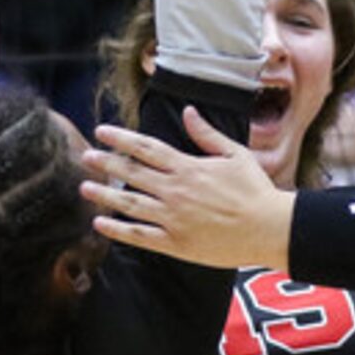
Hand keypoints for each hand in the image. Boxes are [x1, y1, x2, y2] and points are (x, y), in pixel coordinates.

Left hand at [82, 108, 296, 270]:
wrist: (270, 229)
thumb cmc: (256, 191)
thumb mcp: (235, 154)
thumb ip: (207, 134)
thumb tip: (189, 111)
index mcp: (188, 168)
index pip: (146, 148)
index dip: (122, 138)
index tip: (102, 131)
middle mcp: (175, 191)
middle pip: (132, 174)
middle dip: (106, 163)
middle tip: (85, 157)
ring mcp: (173, 218)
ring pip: (130, 204)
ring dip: (105, 195)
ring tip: (85, 187)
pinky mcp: (176, 243)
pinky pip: (140, 236)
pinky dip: (118, 230)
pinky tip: (100, 223)